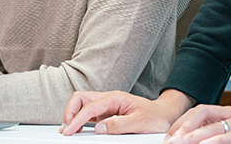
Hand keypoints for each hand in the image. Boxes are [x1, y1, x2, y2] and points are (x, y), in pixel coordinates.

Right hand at [61, 89, 192, 135]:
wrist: (163, 115)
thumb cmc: (154, 117)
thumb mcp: (139, 122)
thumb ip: (119, 125)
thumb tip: (100, 128)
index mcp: (115, 98)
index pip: (89, 107)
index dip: (76, 119)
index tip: (69, 131)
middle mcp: (108, 99)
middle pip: (80, 99)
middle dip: (70, 112)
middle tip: (67, 130)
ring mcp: (106, 106)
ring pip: (82, 105)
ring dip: (73, 116)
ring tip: (69, 130)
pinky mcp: (106, 113)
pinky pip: (88, 113)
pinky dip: (79, 120)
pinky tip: (78, 129)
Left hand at [165, 103, 230, 143]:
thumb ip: (228, 134)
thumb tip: (209, 141)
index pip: (201, 111)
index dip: (183, 121)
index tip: (171, 135)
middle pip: (201, 113)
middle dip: (182, 127)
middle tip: (169, 141)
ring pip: (213, 125)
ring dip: (193, 136)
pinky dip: (216, 141)